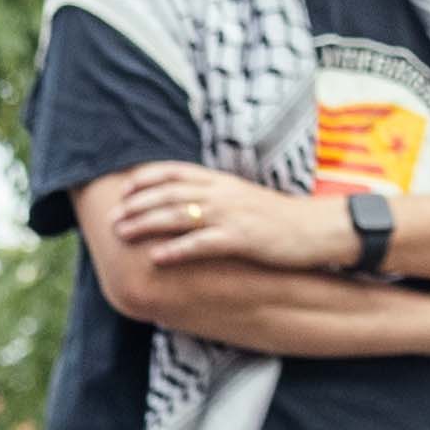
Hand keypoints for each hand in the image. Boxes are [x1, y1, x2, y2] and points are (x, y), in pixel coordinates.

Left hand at [99, 168, 355, 273]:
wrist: (317, 229)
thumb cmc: (281, 219)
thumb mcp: (245, 200)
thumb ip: (218, 198)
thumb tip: (190, 205)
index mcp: (223, 182)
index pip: (176, 171)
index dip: (147, 178)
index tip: (125, 187)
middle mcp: (223, 193)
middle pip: (169, 193)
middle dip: (137, 204)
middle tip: (112, 218)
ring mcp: (231, 215)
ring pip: (178, 214)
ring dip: (146, 223)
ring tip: (122, 234)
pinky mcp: (241, 238)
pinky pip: (201, 243)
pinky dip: (176, 249)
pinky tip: (156, 258)